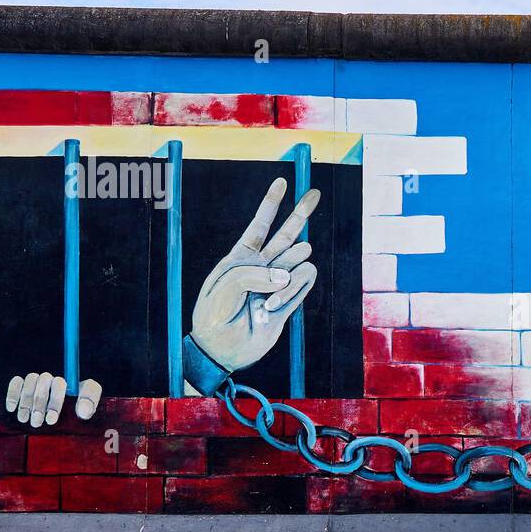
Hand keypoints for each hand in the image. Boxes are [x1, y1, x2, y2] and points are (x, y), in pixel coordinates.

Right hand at [5, 373, 102, 424]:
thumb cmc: (78, 410)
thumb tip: (83, 410)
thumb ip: (90, 403)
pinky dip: (13, 394)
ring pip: (30, 382)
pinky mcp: (23, 385)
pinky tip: (12, 408)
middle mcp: (52, 379)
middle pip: (43, 382)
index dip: (55, 402)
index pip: (61, 384)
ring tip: (25, 419)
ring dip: (26, 402)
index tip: (51, 419)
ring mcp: (38, 381)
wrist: (66, 417)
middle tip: (37, 422)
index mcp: (69, 384)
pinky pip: (16, 382)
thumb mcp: (89, 406)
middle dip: (39, 405)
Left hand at [190, 177, 319, 373]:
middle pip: (287, 233)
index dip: (271, 203)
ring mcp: (278, 282)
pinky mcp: (291, 299)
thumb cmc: (215, 316)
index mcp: (241, 257)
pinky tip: (272, 309)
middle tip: (315, 194)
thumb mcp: (223, 287)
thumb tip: (286, 274)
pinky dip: (291, 293)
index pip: (259, 225)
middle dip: (300, 212)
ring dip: (285, 277)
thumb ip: (253, 273)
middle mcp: (262, 266)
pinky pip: (304, 282)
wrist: (222, 349)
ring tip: (266, 301)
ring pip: (299, 260)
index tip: (282, 182)